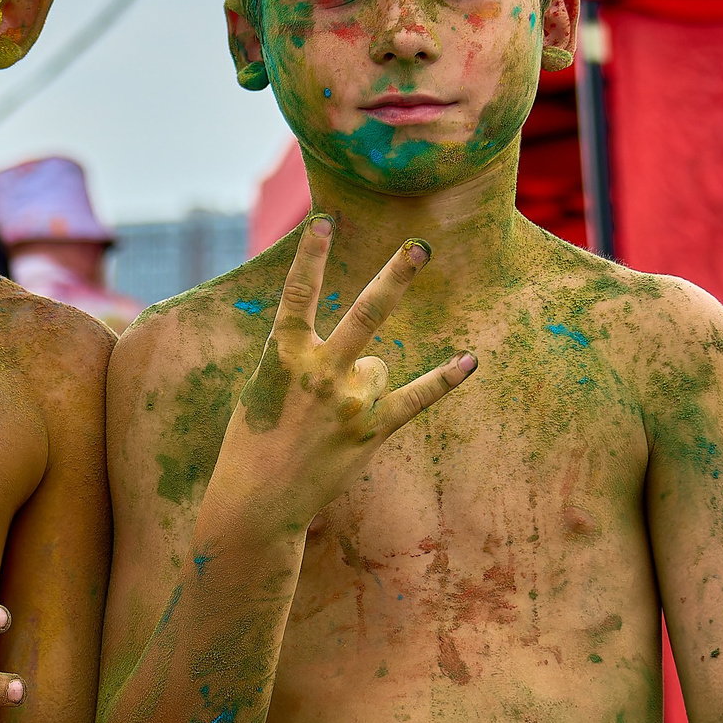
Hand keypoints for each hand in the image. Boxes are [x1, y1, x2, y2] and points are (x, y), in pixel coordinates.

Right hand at [220, 216, 474, 525]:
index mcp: (283, 357)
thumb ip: (299, 358)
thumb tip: (355, 348)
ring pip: (377, 365)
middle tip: (421, 246)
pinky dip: (443, 379)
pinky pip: (416, 397)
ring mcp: (351, 402)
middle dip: (395, 277)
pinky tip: (469, 360)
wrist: (259, 502)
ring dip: (361, 379)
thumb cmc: (253, 440)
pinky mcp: (373, 429)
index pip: (298, 295)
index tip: (325, 220)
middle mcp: (321, 374)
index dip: (310, 255)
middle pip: (367, 314)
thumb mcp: (263, 387)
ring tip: (329, 415)